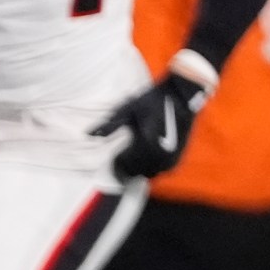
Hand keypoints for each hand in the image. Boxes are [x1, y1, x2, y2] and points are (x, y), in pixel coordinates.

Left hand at [92, 57, 213, 179]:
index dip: (116, 163)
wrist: (181, 95)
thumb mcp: (128, 109)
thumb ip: (109, 125)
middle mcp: (160, 153)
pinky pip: (161, 171)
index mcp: (146, 143)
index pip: (124, 165)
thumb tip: (88, 134)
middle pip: (135, 172)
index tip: (114, 156)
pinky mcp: (179, 156)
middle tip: (122, 155)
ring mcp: (171, 157)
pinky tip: (147, 156)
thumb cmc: (152, 100)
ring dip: (139, 168)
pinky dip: (152, 167)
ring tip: (134, 154)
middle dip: (126, 167)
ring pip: (149, 174)